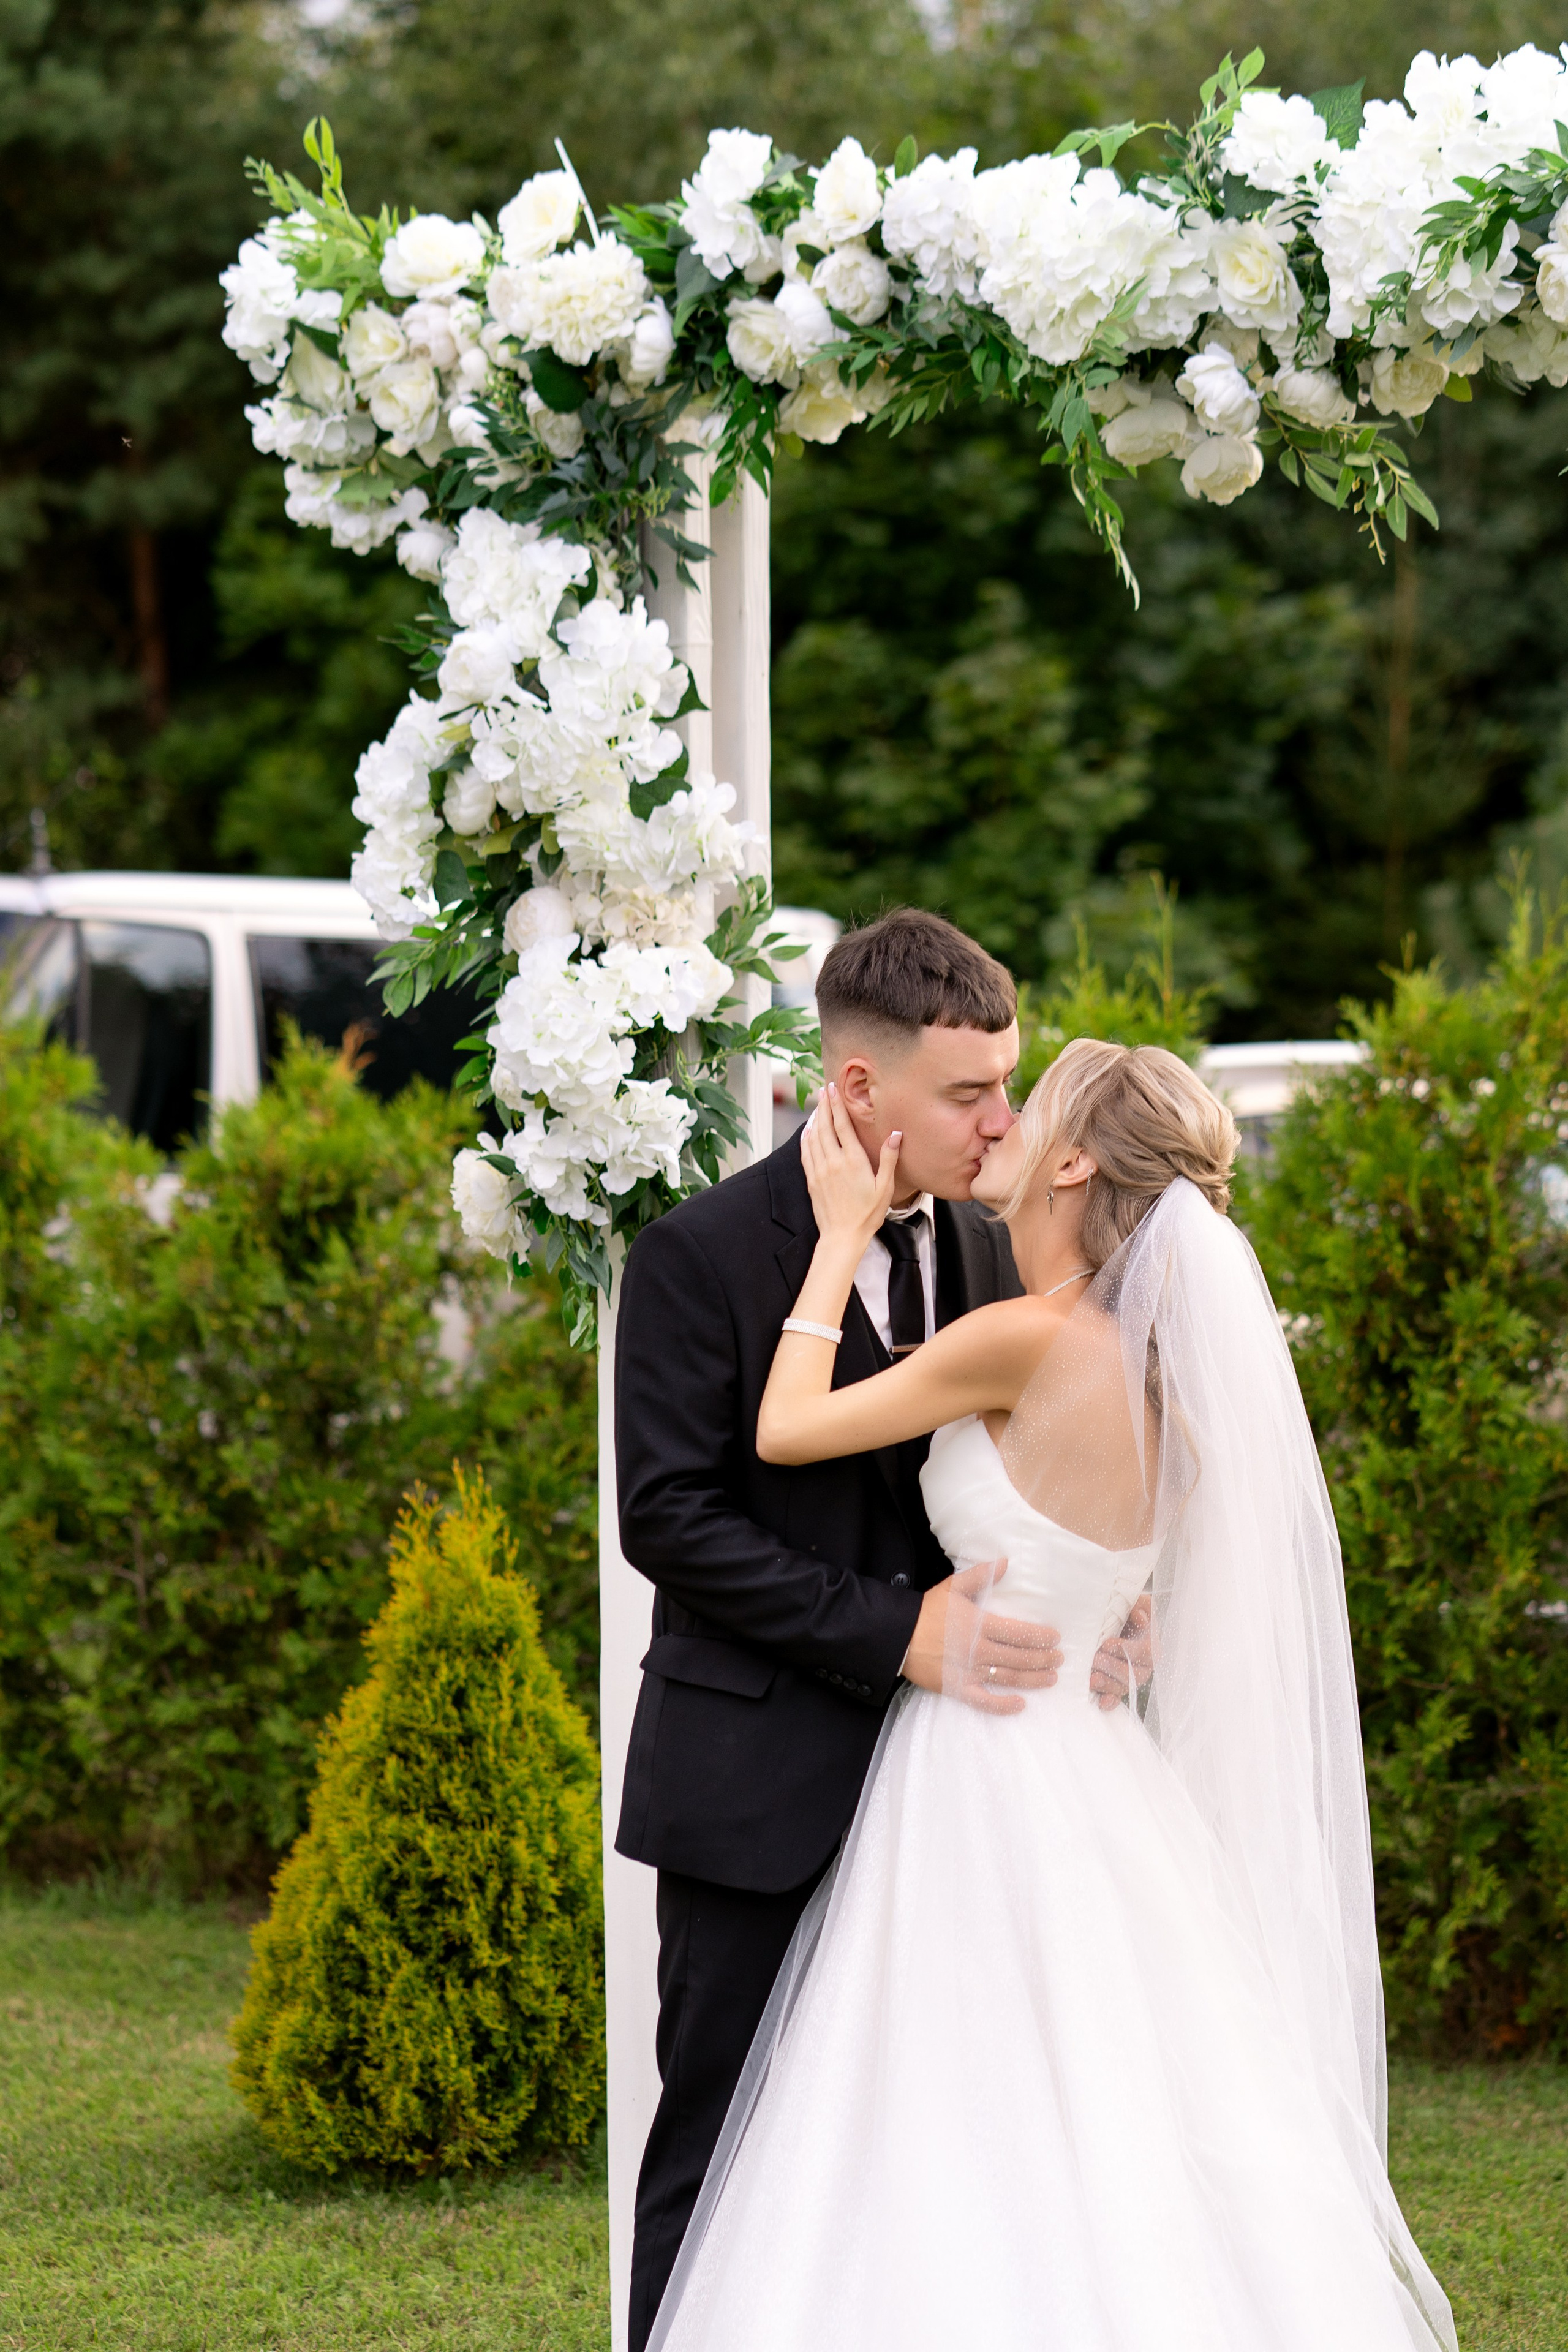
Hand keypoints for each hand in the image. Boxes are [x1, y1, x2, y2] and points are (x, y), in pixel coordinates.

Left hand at [800, 1083, 899, 1255]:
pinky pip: (806, 1152)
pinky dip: (805, 1137)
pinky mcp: (811, 1179)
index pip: (842, 1125)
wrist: (842, 1236)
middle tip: (824, 1089)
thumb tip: (896, 1134)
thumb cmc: (867, 1214)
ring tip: (818, 1105)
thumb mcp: (885, 1187)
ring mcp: (820, 1170)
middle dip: (825, 1105)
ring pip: (813, 1137)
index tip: (833, 1089)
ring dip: (815, 1119)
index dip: (837, 1105)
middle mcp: (833, 1162)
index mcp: (853, 1161)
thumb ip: (889, 1158)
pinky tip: (808, 1130)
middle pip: (825, 1126)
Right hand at [901, 1561, 1062, 1716]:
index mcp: (979, 1624)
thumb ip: (980, 1576)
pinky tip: (1020, 1704)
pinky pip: (983, 1701)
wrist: (897, 1636)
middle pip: (1019, 1657)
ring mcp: (968, 1672)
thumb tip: (1004, 1562)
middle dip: (1043, 1659)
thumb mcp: (952, 1587)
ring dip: (1033, 1679)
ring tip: (1051, 1678)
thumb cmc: (927, 1610)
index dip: (1040, 1637)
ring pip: (1008, 1678)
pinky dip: (1002, 1706)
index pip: (1018, 1633)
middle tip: (1059, 1659)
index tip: (1055, 1638)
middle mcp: (977, 1650)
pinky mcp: (957, 1689)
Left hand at [1090, 1594, 1153, 1711]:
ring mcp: (1131, 1676)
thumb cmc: (1123, 1608)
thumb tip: (1141, 1619)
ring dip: (1109, 1684)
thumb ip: (1139, 1606)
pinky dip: (1110, 1701)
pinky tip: (1101, 1702)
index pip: (1146, 1651)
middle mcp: (1144, 1663)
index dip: (1127, 1650)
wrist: (1110, 1617)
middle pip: (1136, 1673)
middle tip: (1095, 1660)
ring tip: (1091, 1679)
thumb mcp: (1133, 1601)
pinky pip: (1117, 1697)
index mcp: (1150, 1642)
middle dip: (1114, 1668)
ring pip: (1125, 1686)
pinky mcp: (1117, 1685)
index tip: (1107, 1644)